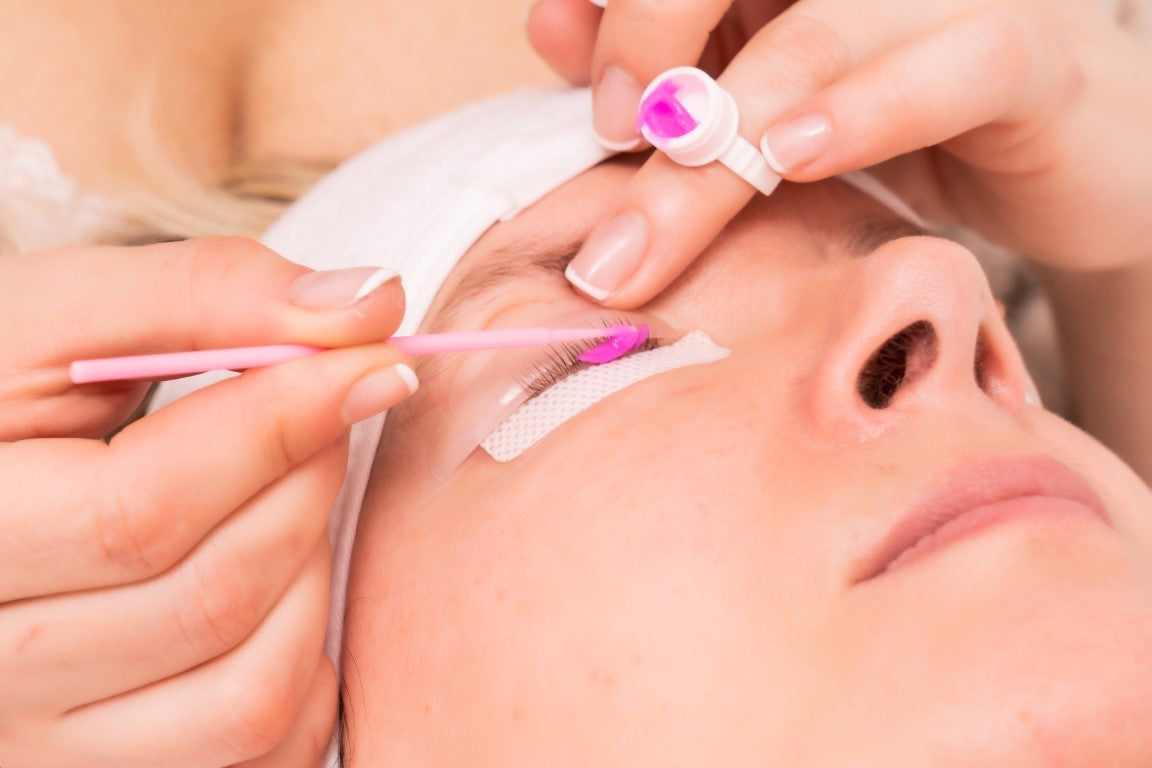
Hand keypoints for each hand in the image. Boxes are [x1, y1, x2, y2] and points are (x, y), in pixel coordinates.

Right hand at [0, 238, 413, 767]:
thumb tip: (372, 306)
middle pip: (210, 599)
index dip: (282, 427)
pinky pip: (261, 748)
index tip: (374, 364)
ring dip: (309, 572)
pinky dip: (306, 661)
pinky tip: (275, 580)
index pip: (144, 510)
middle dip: (304, 486)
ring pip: (247, 690)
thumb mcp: (61, 319)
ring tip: (286, 492)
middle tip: (326, 413)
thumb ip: (205, 294)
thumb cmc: (5, 395)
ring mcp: (44, 748)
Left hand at [529, 0, 1151, 304]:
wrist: (1057, 167)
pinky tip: (793, 156)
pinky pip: (947, 69)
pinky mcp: (1026, 54)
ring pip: (815, 38)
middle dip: (649, 46)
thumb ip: (663, 68)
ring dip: (724, 130)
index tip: (583, 97)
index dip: (621, 10)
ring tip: (658, 207)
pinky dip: (863, 113)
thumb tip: (551, 26)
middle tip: (607, 138)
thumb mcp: (755, 105)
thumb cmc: (892, 135)